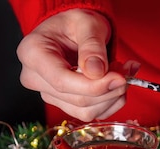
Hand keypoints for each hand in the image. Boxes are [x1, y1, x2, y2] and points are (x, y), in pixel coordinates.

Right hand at [15, 9, 137, 121]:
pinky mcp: (64, 104)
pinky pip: (92, 114)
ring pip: (86, 111)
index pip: (62, 81)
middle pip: (77, 99)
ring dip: (113, 96)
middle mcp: (35, 78)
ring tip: (123, 71)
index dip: (93, 86)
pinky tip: (116, 83)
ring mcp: (49, 94)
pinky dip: (111, 101)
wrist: (72, 31)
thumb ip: (92, 46)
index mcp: (32, 53)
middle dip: (109, 89)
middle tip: (127, 70)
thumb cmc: (75, 24)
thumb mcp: (86, 23)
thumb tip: (97, 72)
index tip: (119, 79)